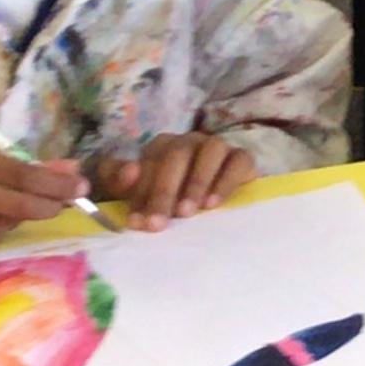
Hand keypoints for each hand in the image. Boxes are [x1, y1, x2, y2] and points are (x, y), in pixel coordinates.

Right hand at [0, 141, 88, 255]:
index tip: (81, 185)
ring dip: (17, 216)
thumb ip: (19, 163)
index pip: (26, 177)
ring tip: (2, 201)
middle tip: (67, 200)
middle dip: (52, 205)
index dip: (58, 184)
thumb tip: (68, 170)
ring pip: (7, 226)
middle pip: (23, 207)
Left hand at [90, 134, 255, 229]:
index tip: (137, 222)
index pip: (150, 163)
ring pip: (211, 150)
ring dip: (196, 181)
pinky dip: (226, 181)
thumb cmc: (171, 199)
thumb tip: (129, 171)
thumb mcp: (140, 193)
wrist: (216, 203)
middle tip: (158, 224)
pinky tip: (213, 204)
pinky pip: (239, 161)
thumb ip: (121, 181)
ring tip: (187, 213)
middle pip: (177, 156)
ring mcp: (217, 147)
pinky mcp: (243, 158)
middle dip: (165, 192)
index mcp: (162, 146)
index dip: (141, 193)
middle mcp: (190, 141)